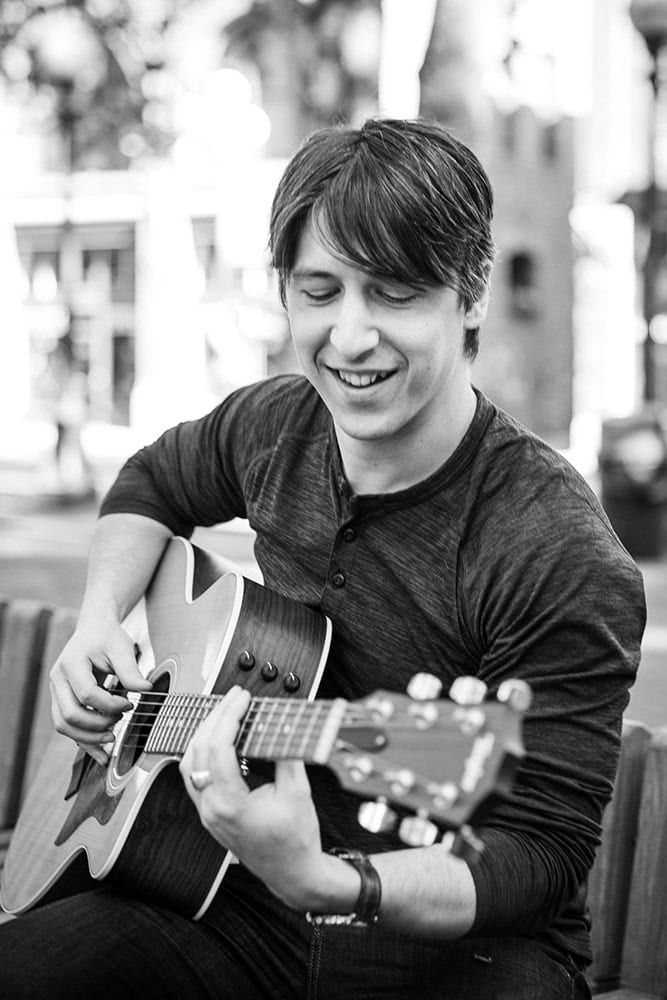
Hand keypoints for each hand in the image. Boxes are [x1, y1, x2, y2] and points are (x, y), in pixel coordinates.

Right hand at [49, 615, 151, 764]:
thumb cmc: (106, 637)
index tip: (129, 704)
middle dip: (97, 724)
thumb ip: (131, 670)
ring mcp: (57, 692)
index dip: (109, 705)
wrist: (93, 630)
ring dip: (88, 737)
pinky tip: (102, 754)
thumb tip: (146, 690)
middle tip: (120, 720)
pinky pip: (67, 727)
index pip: (87, 694)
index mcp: (71, 663)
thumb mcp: (121, 647)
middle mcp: (58, 679)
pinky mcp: (61, 701)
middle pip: (69, 714)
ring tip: (112, 738)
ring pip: (63, 725)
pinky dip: (84, 741)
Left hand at [180, 686, 331, 909]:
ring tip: (226, 711)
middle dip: (217, 717)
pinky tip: (218, 738)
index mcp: (231, 804)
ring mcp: (207, 812)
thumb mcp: (299, 792)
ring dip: (205, 732)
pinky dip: (203, 751)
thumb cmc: (296, 839)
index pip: (219, 748)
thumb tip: (282, 723)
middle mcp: (211, 808)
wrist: (292, 873)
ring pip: (190, 762)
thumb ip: (288, 755)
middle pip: (199, 750)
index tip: (243, 699)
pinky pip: (194, 775)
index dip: (229, 716)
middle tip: (235, 697)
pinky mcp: (209, 813)